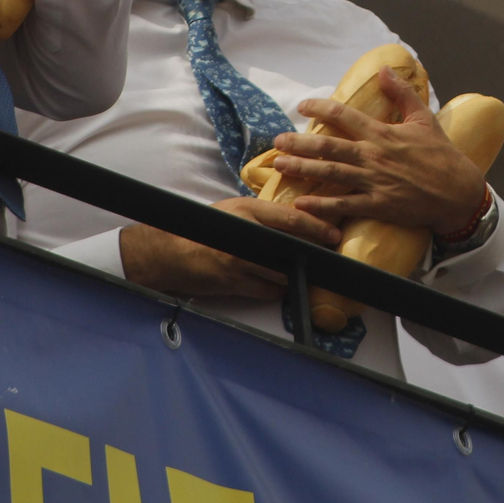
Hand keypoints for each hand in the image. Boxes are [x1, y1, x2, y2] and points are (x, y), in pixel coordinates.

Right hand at [118, 197, 339, 299]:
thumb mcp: (232, 211)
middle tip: (329, 256)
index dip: (316, 227)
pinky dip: (278, 290)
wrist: (169, 253)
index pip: (290, 218)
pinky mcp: (233, 283)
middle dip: (313, 254)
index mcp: (246, 211)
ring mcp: (239, 261)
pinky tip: (281, 285)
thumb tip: (294, 220)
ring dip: (296, 275)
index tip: (334, 234)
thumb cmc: (203, 228)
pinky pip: (268, 291)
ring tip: (308, 272)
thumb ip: (260, 215)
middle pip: (291, 248)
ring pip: (283, 273)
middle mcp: (245, 235)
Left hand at [271, 69, 486, 234]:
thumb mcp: (424, 118)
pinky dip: (320, 204)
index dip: (319, 108)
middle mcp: (373, 155)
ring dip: (302, 168)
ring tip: (280, 165)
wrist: (458, 192)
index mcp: (382, 133)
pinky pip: (344, 205)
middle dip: (299, 142)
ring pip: (330, 173)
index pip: (343, 115)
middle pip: (328, 146)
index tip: (303, 107)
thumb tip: (384, 69)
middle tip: (277, 141)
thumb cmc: (442, 155)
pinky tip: (301, 202)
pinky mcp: (378, 205)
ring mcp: (374, 181)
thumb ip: (402, 93)